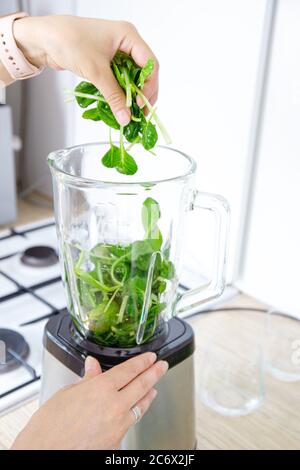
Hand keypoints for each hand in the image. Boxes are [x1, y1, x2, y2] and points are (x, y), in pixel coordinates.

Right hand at [11, 353, 167, 449]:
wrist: (44, 454)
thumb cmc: (49, 427)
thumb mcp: (66, 394)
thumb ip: (86, 379)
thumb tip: (93, 366)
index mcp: (101, 389)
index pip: (129, 370)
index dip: (143, 362)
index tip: (151, 357)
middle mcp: (114, 406)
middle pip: (142, 385)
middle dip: (155, 374)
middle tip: (162, 366)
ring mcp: (118, 426)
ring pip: (140, 406)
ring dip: (149, 395)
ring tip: (154, 388)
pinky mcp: (116, 442)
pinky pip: (130, 423)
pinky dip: (135, 413)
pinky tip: (134, 410)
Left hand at [13, 15, 158, 124]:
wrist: (43, 39)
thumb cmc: (69, 41)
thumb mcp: (96, 72)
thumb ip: (113, 96)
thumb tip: (126, 118)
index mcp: (128, 36)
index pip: (150, 64)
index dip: (149, 87)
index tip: (142, 105)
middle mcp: (125, 43)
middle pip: (143, 73)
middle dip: (142, 94)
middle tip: (139, 114)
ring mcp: (116, 53)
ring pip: (131, 78)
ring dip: (130, 96)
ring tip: (129, 113)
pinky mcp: (106, 62)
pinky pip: (119, 81)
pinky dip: (119, 93)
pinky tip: (118, 106)